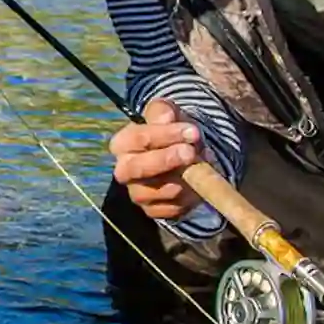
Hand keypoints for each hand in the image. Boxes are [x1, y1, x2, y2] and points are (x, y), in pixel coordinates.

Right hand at [109, 98, 205, 220]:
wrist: (184, 154)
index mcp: (122, 144)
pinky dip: (189, 197)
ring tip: (201, 166)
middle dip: (166, 160)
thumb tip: (165, 118)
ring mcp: (138, 194)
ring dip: (183, 179)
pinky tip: (198, 183)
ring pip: (157, 191)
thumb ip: (164, 112)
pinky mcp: (154, 211)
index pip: (137, 139)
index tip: (192, 132)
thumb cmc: (171, 131)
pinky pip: (172, 209)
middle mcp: (124, 171)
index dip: (165, 135)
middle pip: (137, 169)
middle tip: (190, 153)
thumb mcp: (167, 114)